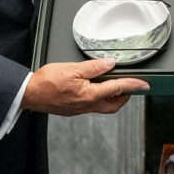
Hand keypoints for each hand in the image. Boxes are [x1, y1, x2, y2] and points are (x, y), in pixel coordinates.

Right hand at [21, 57, 148, 115]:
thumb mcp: (72, 68)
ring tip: (113, 86)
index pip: (117, 89)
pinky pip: (91, 106)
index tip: (144, 84)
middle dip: (124, 97)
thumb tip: (110, 63)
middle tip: (130, 86)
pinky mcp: (73, 110)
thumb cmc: (46, 82)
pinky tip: (94, 89)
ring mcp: (80, 110)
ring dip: (112, 98)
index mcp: (89, 95)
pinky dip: (99, 98)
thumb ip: (93, 67)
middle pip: (113, 105)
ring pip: (103, 107)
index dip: (133, 85)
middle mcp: (87, 106)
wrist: (29, 94)